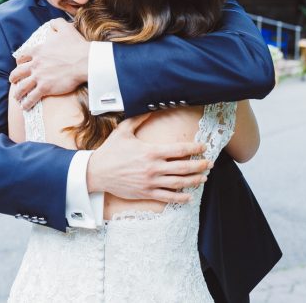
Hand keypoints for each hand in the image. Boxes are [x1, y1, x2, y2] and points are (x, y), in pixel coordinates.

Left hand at [9, 18, 88, 109]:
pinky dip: (26, 103)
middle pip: (18, 72)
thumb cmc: (77, 46)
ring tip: (17, 97)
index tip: (20, 65)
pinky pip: (31, 97)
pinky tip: (24, 107)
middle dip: (14, 78)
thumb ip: (57, 23)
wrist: (85, 61)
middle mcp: (35, 64)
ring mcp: (39, 76)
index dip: (19, 62)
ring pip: (22, 86)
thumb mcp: (65, 29)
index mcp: (38, 51)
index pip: (22, 57)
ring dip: (18, 92)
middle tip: (13, 81)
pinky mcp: (45, 88)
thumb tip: (52, 22)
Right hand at [86, 114, 211, 202]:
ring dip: (194, 180)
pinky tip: (189, 196)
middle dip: (200, 165)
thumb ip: (138, 119)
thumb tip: (151, 108)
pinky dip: (180, 197)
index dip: (195, 148)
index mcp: (151, 151)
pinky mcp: (146, 193)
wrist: (96, 172)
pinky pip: (167, 197)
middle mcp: (153, 168)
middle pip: (184, 167)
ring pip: (179, 183)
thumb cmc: (110, 151)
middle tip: (210, 163)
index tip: (204, 147)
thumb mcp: (123, 131)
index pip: (179, 150)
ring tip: (204, 178)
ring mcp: (150, 182)